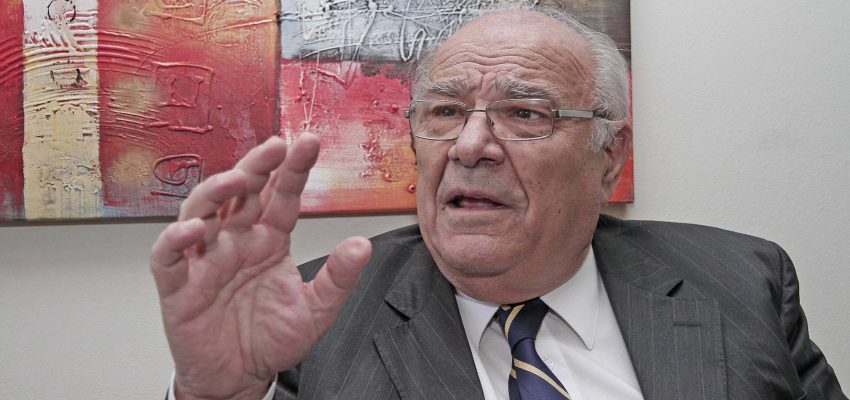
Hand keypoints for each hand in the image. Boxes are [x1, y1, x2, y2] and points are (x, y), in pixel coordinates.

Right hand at [150, 134, 371, 399]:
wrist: (240, 379)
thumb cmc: (271, 339)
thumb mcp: (315, 310)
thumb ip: (337, 278)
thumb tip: (362, 245)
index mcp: (268, 239)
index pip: (281, 196)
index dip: (293, 170)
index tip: (309, 143)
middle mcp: (235, 241)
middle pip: (241, 192)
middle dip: (257, 166)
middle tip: (276, 146)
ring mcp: (205, 260)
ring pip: (200, 212)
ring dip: (215, 192)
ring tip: (238, 179)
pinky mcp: (178, 286)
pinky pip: (168, 257)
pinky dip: (174, 240)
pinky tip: (193, 230)